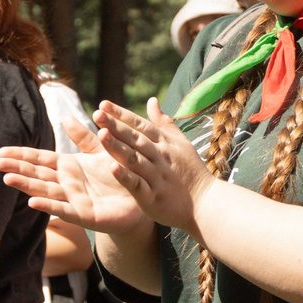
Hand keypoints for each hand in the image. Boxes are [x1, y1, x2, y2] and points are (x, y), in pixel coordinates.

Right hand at [0, 109, 147, 234]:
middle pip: (38, 174)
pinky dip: (48, 206)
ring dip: (26, 185)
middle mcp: (66, 183)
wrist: (141, 196)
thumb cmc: (120, 173)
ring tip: (7, 179)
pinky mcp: (84, 215)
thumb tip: (66, 118)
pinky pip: (64, 210)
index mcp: (69, 166)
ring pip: (45, 191)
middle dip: (17, 168)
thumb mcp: (101, 151)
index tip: (2, 151)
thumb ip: (84, 137)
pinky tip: (32, 202)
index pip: (41, 159)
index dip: (22, 155)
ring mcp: (73, 200)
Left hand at [90, 99, 212, 232]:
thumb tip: (152, 100)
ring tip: (100, 135)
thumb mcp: (180, 142)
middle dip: (115, 126)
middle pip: (135, 139)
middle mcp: (160, 157)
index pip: (140, 125)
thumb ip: (164, 122)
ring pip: (134, 159)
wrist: (206, 203)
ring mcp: (157, 177)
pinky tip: (111, 168)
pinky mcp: (153, 197)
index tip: (102, 104)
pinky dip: (126, 177)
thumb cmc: (191, 171)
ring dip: (117, 147)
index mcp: (164, 143)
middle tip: (97, 114)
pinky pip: (138, 185)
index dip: (122, 114)